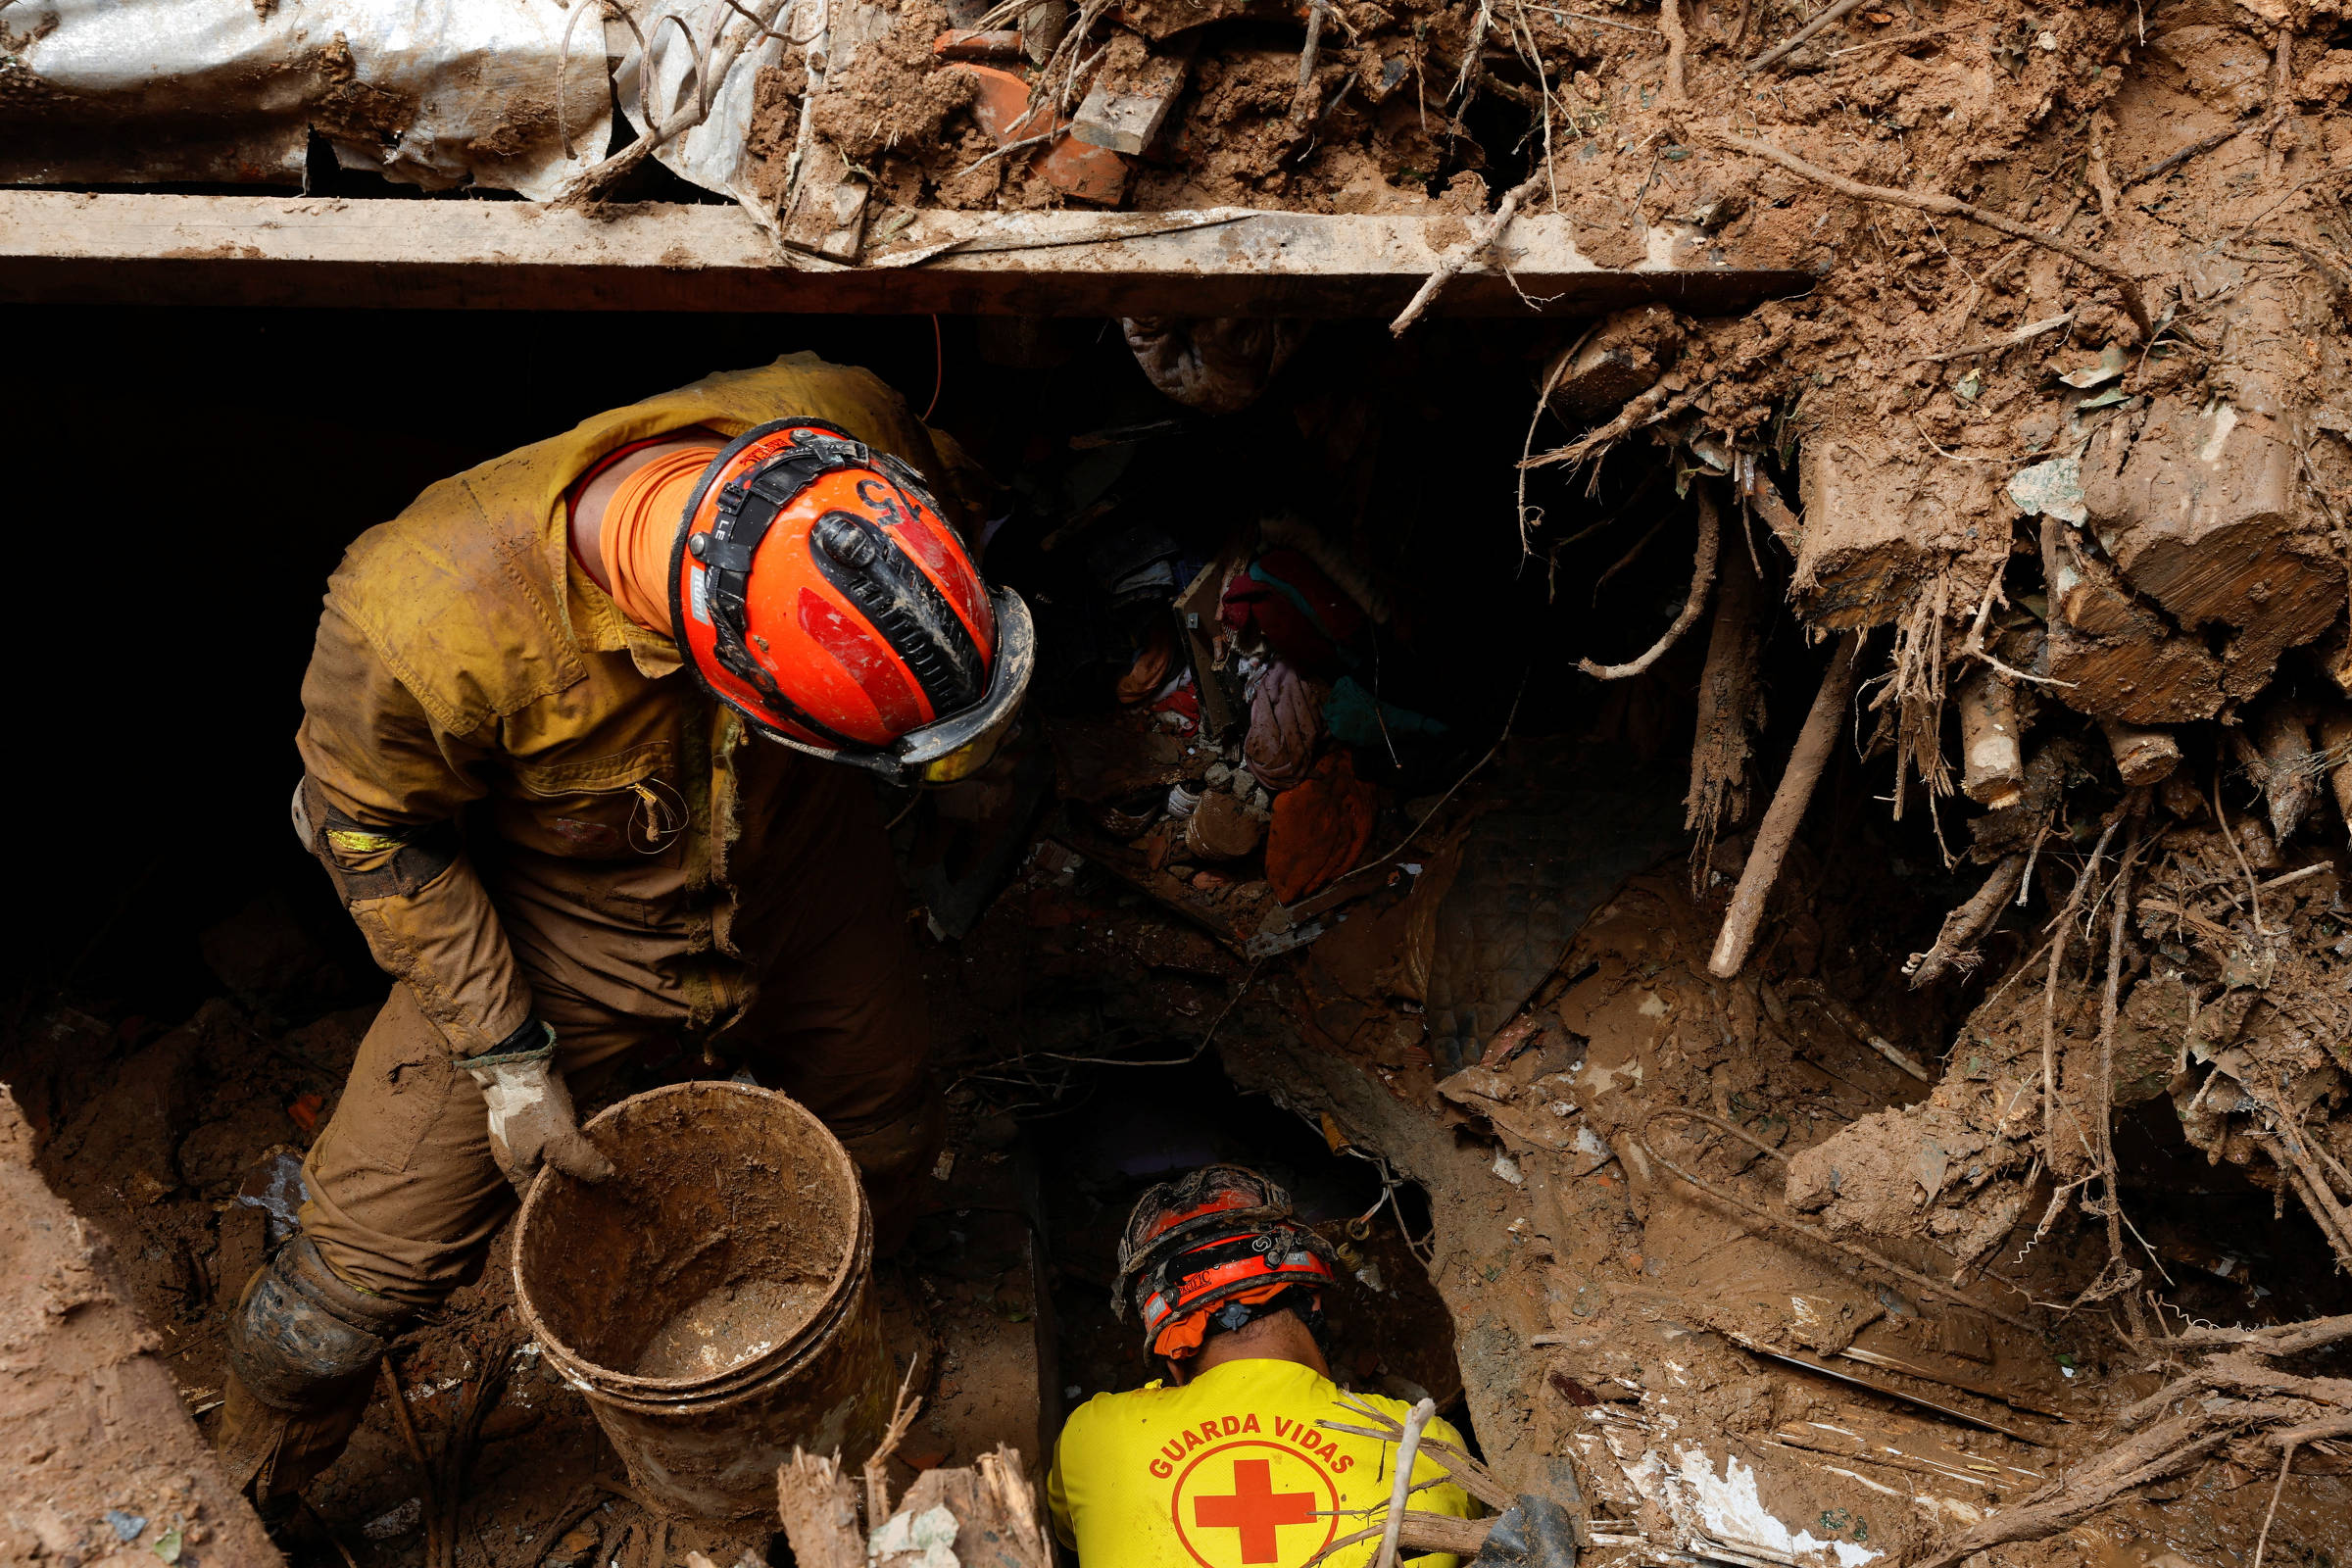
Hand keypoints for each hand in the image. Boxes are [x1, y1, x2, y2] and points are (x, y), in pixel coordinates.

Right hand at [461, 1026, 614, 1192]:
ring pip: (554, 1157)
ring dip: (575, 1160)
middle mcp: (520, 1157)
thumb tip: (607, 1176)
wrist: (520, 1062)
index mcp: (518, 1170)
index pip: (534, 1200)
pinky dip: (574, 1141)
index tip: (582, 1208)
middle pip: (544, 1180)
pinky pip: (559, 1137)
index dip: (555, 1207)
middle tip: (599, 1187)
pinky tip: (592, 1141)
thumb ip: (581, 1162)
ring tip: (601, 1165)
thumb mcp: (559, 1142)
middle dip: (569, 1183)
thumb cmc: (533, 1107)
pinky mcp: (540, 1118)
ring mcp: (528, 1136)